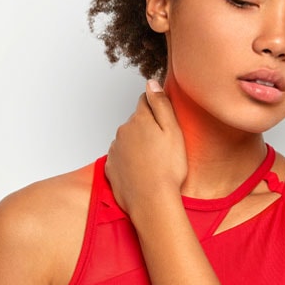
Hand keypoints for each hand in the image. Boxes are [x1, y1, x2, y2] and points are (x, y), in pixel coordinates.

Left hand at [105, 79, 187, 214]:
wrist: (151, 201)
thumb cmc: (168, 168)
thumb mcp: (173, 131)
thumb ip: (161, 104)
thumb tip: (151, 82)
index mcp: (139, 120)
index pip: (145, 100)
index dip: (156, 107)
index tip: (165, 120)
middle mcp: (122, 131)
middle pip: (135, 121)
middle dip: (147, 128)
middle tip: (163, 146)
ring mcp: (115, 150)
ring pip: (127, 140)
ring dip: (137, 145)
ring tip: (154, 162)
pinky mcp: (111, 167)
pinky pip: (121, 158)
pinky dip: (130, 162)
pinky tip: (142, 172)